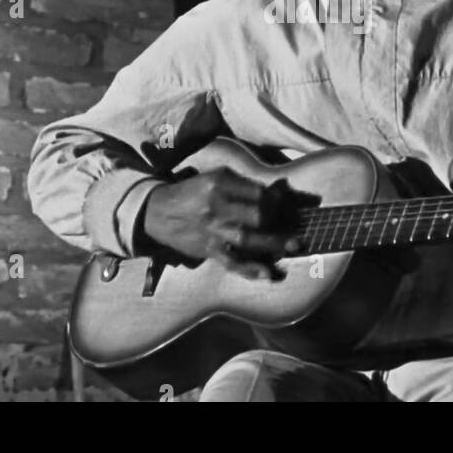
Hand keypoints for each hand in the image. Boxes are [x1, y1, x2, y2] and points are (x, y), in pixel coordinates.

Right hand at [139, 169, 316, 280]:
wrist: (157, 212)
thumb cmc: (191, 192)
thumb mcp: (213, 177)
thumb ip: (243, 184)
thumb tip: (277, 190)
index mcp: (220, 184)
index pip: (258, 192)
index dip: (276, 198)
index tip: (285, 202)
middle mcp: (217, 206)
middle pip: (257, 214)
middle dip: (279, 219)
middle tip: (292, 222)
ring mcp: (213, 231)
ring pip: (248, 238)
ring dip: (274, 243)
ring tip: (295, 244)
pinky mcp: (208, 250)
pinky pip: (232, 262)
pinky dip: (250, 269)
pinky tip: (267, 274)